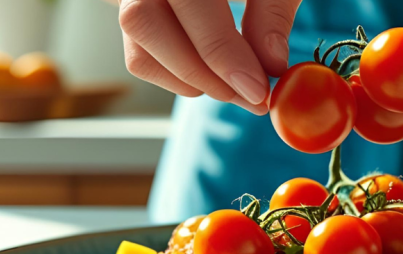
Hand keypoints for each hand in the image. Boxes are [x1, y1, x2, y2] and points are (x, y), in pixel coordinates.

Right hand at [117, 0, 301, 113]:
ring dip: (193, 83)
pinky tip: (216, 76)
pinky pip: (143, 60)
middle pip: (146, 24)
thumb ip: (272, 12)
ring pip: (140, 52)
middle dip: (204, 74)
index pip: (190, 4)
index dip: (222, 53)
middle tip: (251, 96)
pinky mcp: (131, 17)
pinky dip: (181, 79)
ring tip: (239, 88)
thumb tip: (272, 64)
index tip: (257, 89)